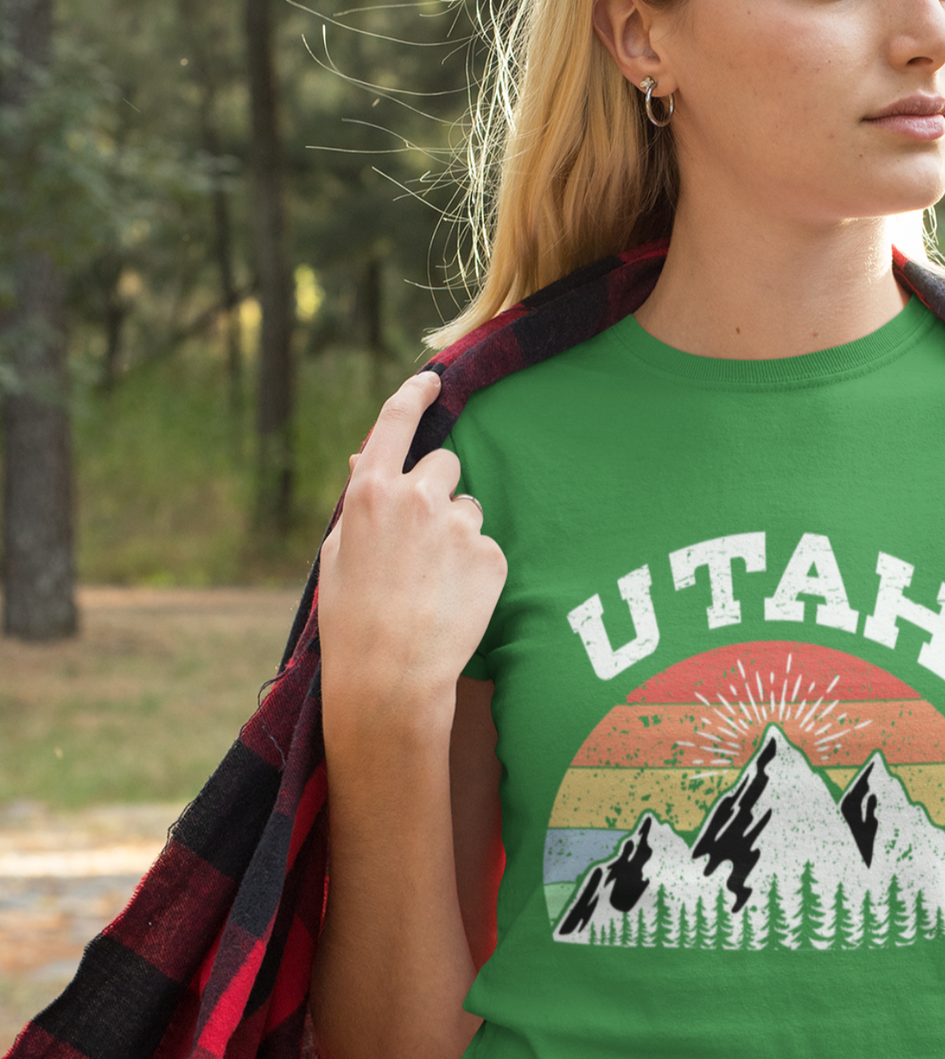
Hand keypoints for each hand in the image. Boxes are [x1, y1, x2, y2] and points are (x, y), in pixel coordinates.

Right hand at [318, 370, 506, 726]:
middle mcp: (418, 497)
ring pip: (469, 507)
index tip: (430, 381)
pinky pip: (486, 545)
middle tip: (421, 539)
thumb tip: (363, 455)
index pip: (395, 421)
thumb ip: (359, 499)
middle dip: (439, 490)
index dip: (414, 394)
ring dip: (457, 531)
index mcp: (370, 491)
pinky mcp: (491, 554)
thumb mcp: (339, 552)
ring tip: (432, 580)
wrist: (391, 677)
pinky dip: (474, 567)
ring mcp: (459, 525)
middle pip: (446, 464)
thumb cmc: (353, 618)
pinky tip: (452, 599)